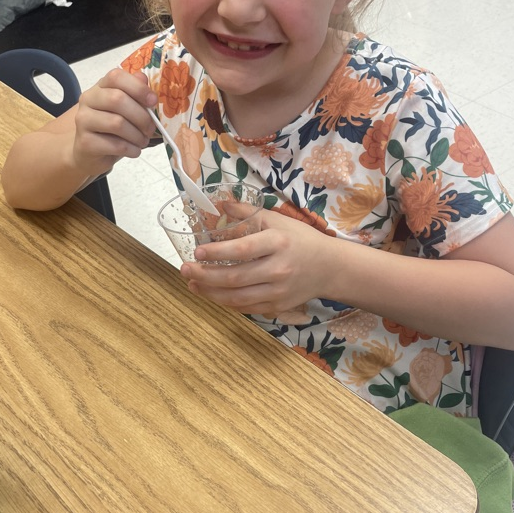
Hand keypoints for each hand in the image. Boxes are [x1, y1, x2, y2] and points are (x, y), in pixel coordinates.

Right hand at [71, 69, 156, 177]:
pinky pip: (115, 145)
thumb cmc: (111, 129)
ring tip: (143, 142)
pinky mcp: (85, 142)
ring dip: (137, 135)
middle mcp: (88, 100)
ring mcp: (83, 121)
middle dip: (141, 116)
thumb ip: (135, 93)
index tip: (153, 101)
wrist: (89, 153)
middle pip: (117, 99)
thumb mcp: (125, 109)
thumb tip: (143, 79)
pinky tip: (134, 151)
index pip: (116, 77)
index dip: (138, 88)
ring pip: (117, 123)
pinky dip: (131, 149)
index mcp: (100, 87)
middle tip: (150, 129)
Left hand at [180, 209, 330, 315]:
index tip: (197, 251)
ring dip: (210, 292)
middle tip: (184, 269)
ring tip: (192, 283)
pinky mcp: (277, 306)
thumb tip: (221, 204)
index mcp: (278, 243)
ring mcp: (278, 291)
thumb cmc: (301, 240)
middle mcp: (278, 269)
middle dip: (205, 276)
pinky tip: (211, 294)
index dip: (217, 252)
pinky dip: (225, 302)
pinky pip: (245, 308)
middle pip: (235, 277)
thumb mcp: (278, 220)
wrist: (329, 267)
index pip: (243, 250)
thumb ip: (249, 212)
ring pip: (237, 298)